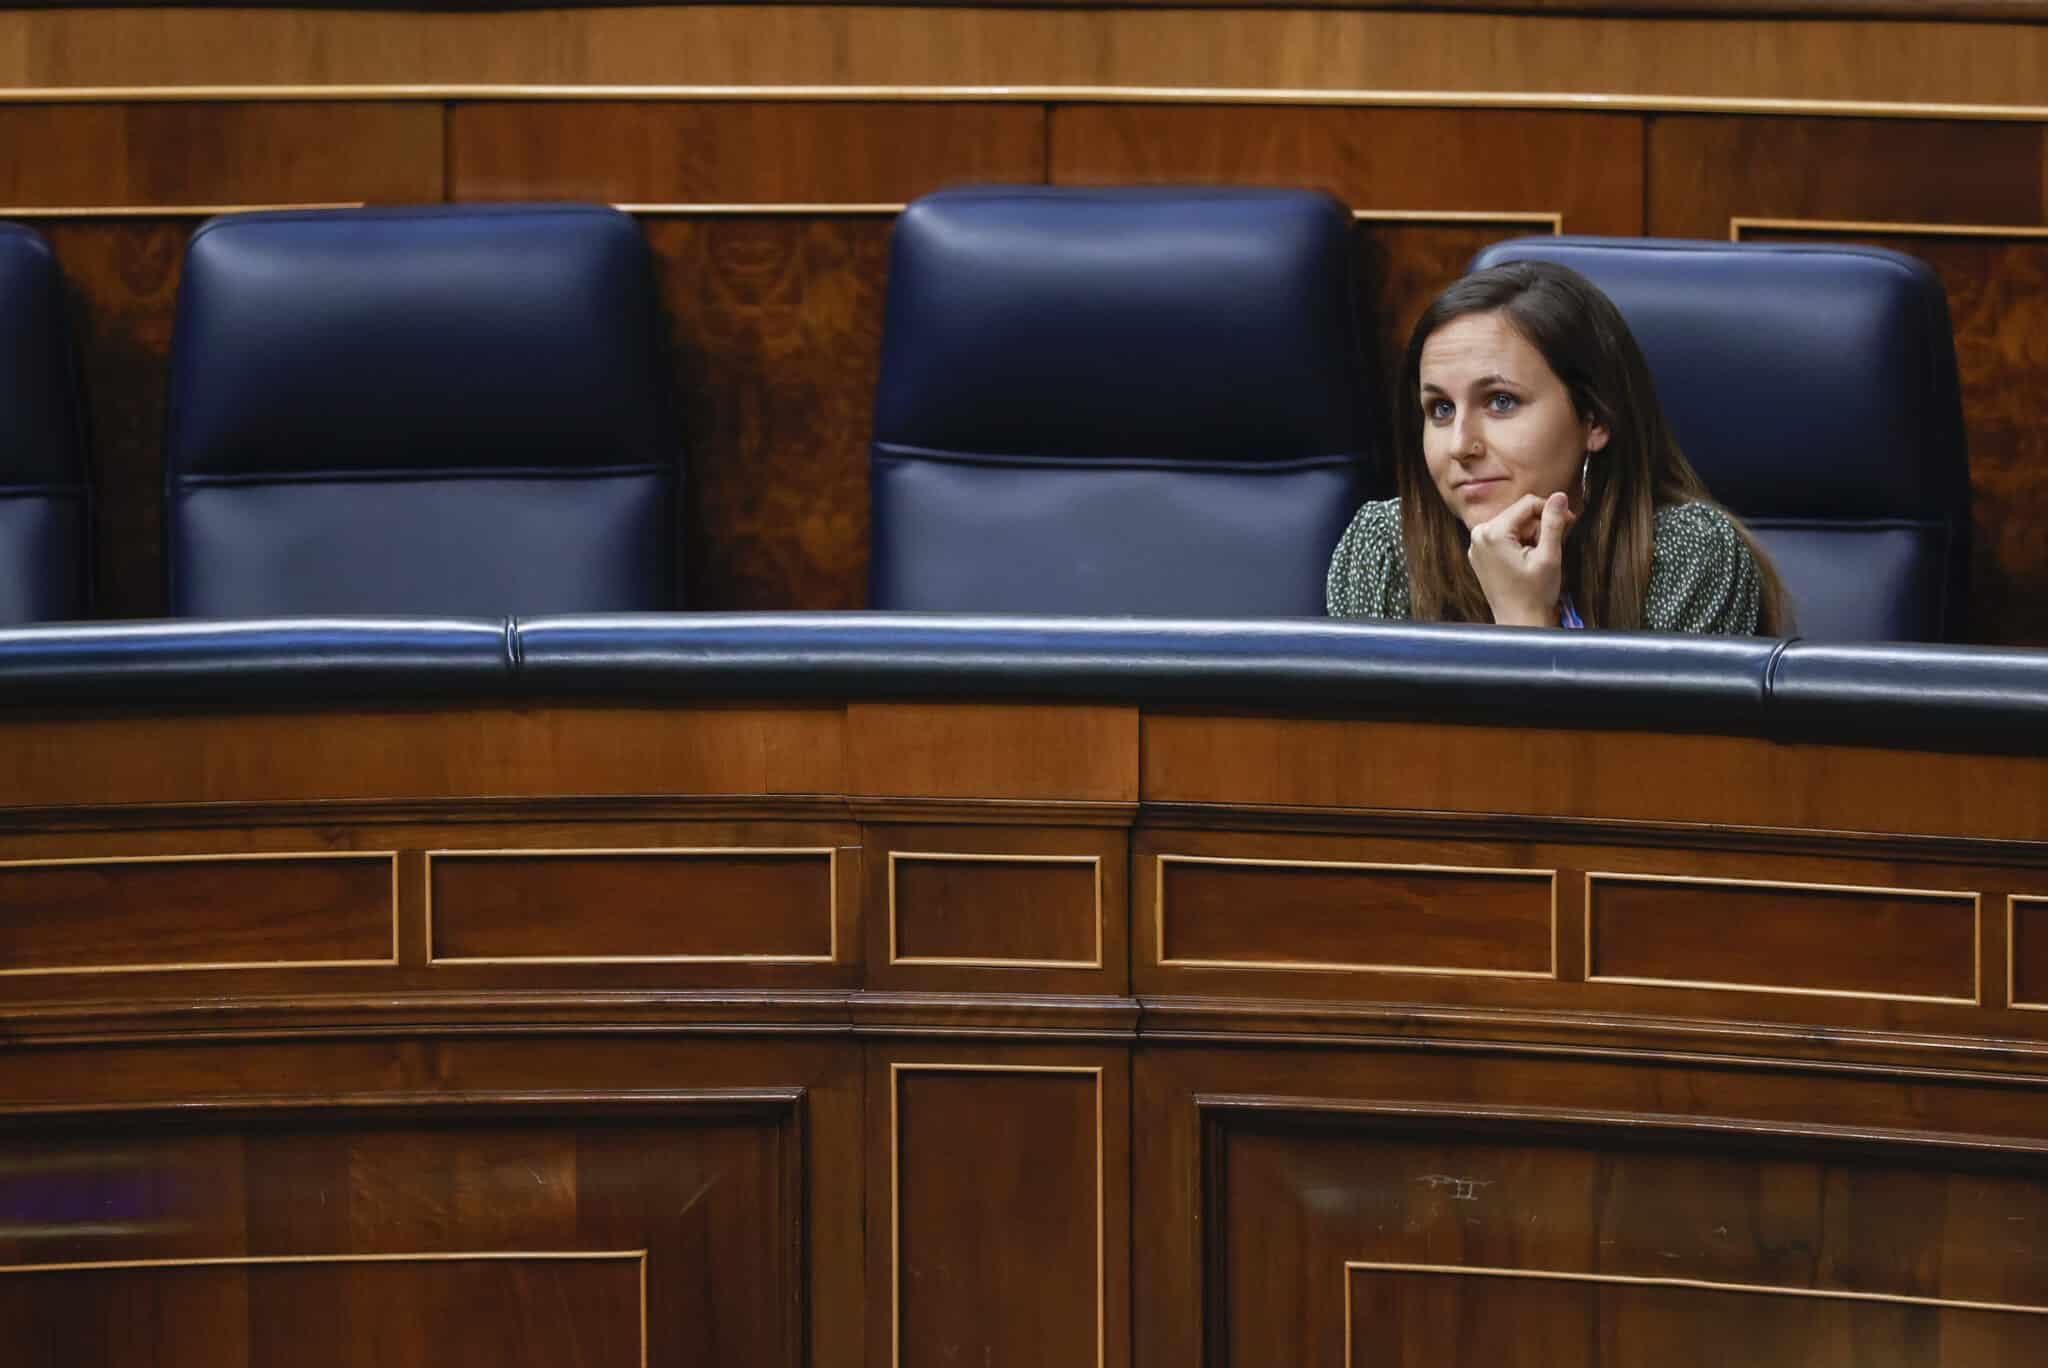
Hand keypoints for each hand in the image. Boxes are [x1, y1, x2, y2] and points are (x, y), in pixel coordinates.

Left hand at [1467, 492, 1575, 626]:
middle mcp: (1478, 536)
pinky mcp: (1481, 555)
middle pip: (1519, 513)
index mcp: (1491, 533)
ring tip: (1539, 557)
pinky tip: (1528, 561)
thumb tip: (1560, 495)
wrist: (1519, 623)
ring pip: (1514, 524)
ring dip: (1531, 535)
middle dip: (1540, 526)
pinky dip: (1520, 543)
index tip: (1569, 522)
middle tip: (1554, 546)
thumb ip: (1553, 522)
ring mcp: (1476, 546)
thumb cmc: (1534, 595)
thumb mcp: (1549, 555)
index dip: (1551, 510)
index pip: (1528, 503)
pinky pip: (1505, 537)